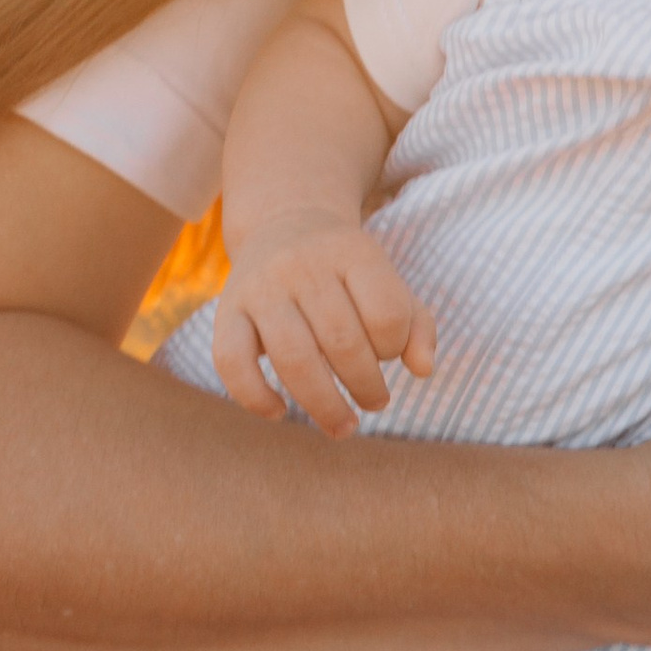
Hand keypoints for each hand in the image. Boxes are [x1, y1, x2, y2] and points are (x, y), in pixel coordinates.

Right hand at [216, 212, 436, 437]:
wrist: (281, 224)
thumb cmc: (347, 273)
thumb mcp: (387, 283)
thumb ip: (417, 326)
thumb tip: (423, 370)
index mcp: (351, 252)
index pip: (386, 313)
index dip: (395, 347)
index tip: (390, 355)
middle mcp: (302, 265)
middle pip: (342, 341)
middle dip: (367, 385)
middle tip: (375, 402)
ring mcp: (260, 287)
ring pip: (294, 358)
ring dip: (324, 404)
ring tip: (343, 425)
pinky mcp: (226, 310)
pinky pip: (232, 361)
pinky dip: (254, 397)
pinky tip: (279, 412)